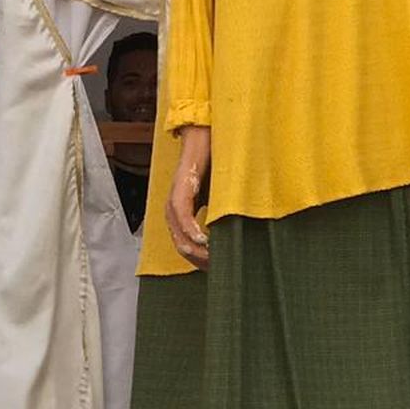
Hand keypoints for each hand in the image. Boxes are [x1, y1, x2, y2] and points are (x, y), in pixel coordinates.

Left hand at [165, 126, 211, 269]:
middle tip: (219, 268)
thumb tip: (235, 239)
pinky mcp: (179, 190)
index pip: (187, 247)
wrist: (205, 139)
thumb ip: (220, 217)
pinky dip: (193, 230)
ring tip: (215, 258)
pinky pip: (183, 217)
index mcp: (181, 215)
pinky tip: (206, 239)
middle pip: (182, 247)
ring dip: (198, 251)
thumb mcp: (218, 199)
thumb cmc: (213, 167)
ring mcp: (174, 201)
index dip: (201, 262)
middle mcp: (174, 211)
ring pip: (180, 237)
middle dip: (200, 261)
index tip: (217, 269)